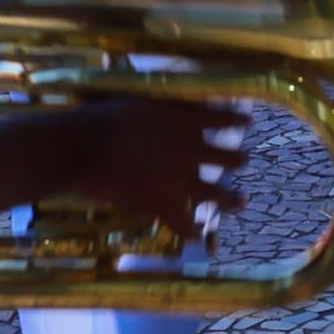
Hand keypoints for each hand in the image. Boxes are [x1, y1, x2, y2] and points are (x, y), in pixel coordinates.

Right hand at [49, 96, 247, 245]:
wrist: (86, 148)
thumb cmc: (105, 116)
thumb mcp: (140, 98)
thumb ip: (163, 103)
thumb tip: (179, 99)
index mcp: (185, 121)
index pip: (219, 118)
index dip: (234, 120)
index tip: (247, 122)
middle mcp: (190, 150)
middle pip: (224, 157)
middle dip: (237, 160)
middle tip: (245, 161)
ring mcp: (179, 180)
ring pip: (214, 193)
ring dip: (230, 199)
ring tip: (242, 201)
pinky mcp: (163, 204)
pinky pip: (184, 223)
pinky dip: (191, 230)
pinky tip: (197, 236)